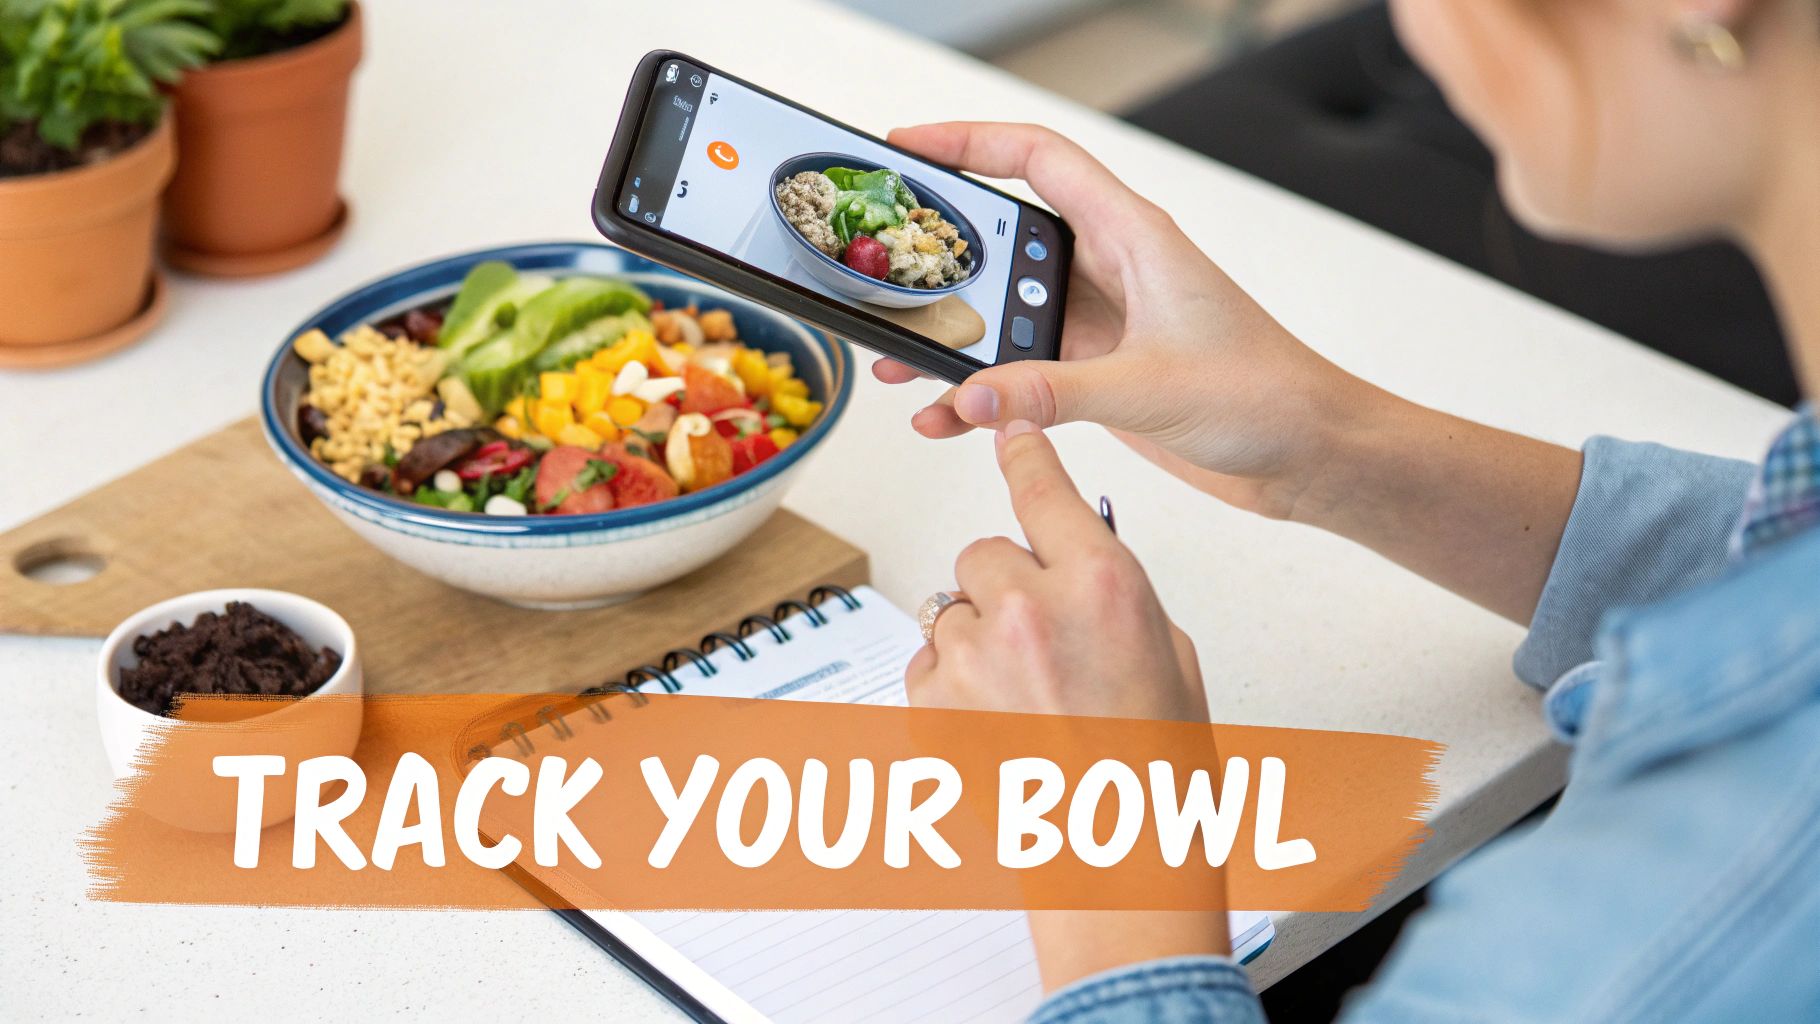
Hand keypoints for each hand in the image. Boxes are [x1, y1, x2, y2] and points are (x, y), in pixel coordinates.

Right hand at [875, 122, 1377, 518]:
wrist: (1310, 454)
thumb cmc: (1268, 394)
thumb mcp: (1153, 388)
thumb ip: (1055, 391)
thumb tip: (972, 393)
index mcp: (1134, 237)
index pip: (1039, 160)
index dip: (970, 142)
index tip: (907, 148)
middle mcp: (1111, 272)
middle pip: (1005, 241)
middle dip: (940, 259)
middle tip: (884, 274)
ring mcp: (1100, 325)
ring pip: (1003, 313)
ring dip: (952, 339)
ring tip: (901, 363)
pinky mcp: (1096, 375)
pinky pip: (1019, 371)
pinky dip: (980, 392)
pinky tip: (952, 417)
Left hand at [906, 420, 1231, 989]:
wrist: (1119, 858)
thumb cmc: (1157, 769)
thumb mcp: (1170, 653)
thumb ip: (1112, 592)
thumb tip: (1075, 565)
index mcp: (1102, 585)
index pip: (1042, 487)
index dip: (1024, 453)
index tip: (1008, 430)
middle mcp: (1029, 611)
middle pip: (984, 552)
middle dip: (1005, 584)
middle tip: (1042, 640)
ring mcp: (973, 660)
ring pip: (949, 610)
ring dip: (977, 641)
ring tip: (1025, 700)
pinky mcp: (930, 706)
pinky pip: (925, 665)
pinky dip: (951, 687)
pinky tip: (998, 726)